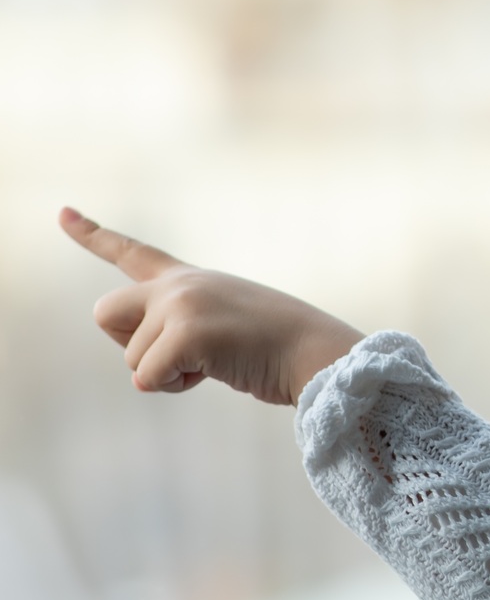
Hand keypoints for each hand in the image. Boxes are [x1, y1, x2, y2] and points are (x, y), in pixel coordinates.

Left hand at [59, 208, 362, 405]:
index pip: (132, 252)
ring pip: (131, 358)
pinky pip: (147, 378)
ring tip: (217, 363)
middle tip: (180, 356)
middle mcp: (179, 285)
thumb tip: (146, 371)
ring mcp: (182, 305)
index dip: (92, 234)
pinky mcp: (187, 333)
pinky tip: (214, 373)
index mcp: (190, 279)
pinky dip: (175, 386)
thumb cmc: (280, 351)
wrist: (317, 353)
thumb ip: (183, 327)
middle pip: (105, 314)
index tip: (62, 213)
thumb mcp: (227, 325)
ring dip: (168, 373)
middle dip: (130, 345)